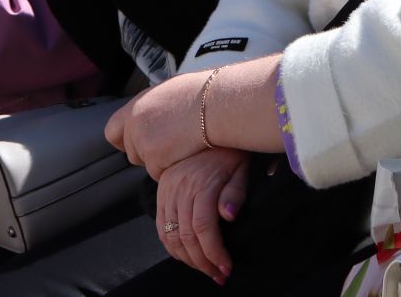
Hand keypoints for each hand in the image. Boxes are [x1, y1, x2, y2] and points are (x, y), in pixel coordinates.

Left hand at [105, 72, 209, 178]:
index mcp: (137, 104)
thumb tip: (154, 115)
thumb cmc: (204, 94)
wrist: (217, 103)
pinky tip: (187, 152)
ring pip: (148, 165)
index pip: (112, 130)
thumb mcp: (171, 91)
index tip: (139, 143)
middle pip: (132, 152)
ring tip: (184, 145)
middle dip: (149, 154)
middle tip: (172, 145)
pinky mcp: (155, 158)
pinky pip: (160, 173)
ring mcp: (143, 141)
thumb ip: (154, 107)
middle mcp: (134, 122)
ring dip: (163, 161)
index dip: (125, 140)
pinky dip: (173, 169)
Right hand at [155, 147, 248, 281]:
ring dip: (186, 257)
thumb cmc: (230, 151)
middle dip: (202, 261)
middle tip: (218, 274)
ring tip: (204, 268)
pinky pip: (160, 224)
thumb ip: (235, 193)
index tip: (227, 267)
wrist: (208, 125)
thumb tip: (228, 217)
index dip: (214, 252)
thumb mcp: (241, 169)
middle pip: (185, 235)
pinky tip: (186, 254)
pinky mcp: (162, 191)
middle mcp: (180, 187)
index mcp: (201, 184)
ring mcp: (167, 189)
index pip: (203, 228)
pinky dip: (170, 244)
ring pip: (169, 233)